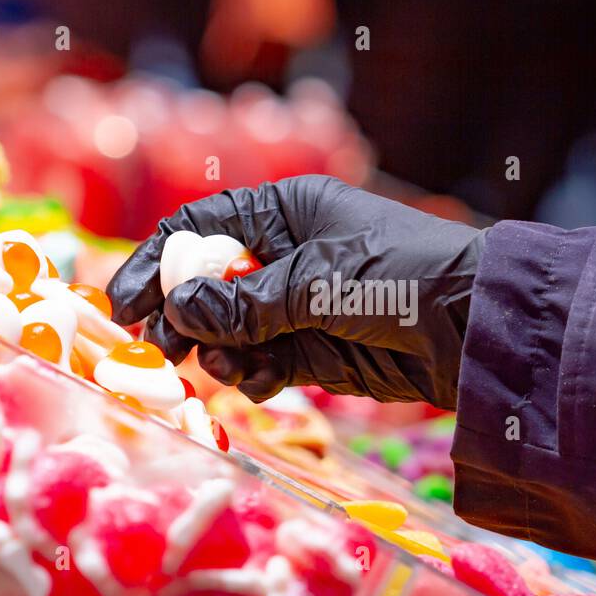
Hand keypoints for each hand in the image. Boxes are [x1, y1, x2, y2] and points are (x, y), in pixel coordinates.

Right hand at [106, 175, 483, 407]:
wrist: (477, 326)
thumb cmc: (401, 274)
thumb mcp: (318, 282)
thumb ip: (244, 301)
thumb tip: (177, 311)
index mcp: (284, 213)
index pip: (198, 231)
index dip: (155, 264)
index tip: (119, 304)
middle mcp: (284, 257)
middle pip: (205, 287)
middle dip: (178, 318)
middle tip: (156, 351)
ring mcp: (297, 307)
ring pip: (228, 333)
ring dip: (217, 352)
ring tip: (224, 365)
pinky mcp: (314, 352)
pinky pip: (261, 365)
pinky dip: (252, 376)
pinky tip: (259, 382)